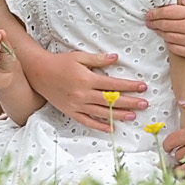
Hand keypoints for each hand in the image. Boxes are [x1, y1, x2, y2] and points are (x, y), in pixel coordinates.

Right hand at [18, 46, 148, 133]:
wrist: (39, 73)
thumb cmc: (60, 62)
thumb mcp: (79, 57)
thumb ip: (98, 59)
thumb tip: (116, 58)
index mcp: (86, 79)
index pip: (113, 84)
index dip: (129, 86)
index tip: (143, 87)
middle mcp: (83, 94)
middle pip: (111, 100)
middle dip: (130, 102)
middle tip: (145, 104)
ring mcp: (77, 105)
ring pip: (102, 112)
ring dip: (118, 114)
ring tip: (133, 116)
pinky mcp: (71, 112)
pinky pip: (87, 121)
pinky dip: (100, 125)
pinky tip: (111, 127)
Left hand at [144, 0, 184, 66]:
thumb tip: (184, 0)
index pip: (167, 12)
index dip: (156, 13)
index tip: (149, 13)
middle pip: (165, 25)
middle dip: (154, 22)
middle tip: (148, 21)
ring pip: (168, 37)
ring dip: (160, 33)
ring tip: (157, 29)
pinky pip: (175, 49)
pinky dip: (169, 43)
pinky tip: (168, 39)